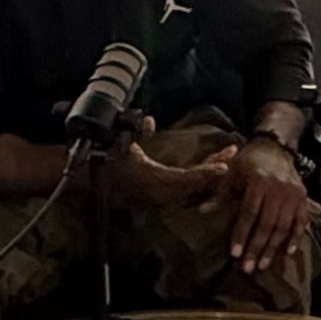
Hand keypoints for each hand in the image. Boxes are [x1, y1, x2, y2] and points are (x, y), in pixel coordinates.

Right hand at [104, 117, 231, 209]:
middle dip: (214, 169)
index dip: (206, 173)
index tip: (224, 165)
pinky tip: (205, 169)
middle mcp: (159, 193)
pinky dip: (197, 181)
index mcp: (153, 179)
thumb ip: (134, 129)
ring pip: (191, 190)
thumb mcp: (118, 140)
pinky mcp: (157, 198)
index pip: (187, 179)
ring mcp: (159, 198)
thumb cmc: (104, 158)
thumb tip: (149, 120)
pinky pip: (183, 192)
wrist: (90, 180)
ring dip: (207, 175)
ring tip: (222, 157)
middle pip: (196, 185)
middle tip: (230, 151)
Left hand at [224, 137, 312, 271]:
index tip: (234, 253)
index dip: (241, 234)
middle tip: (248, 268)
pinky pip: (301, 221)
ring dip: (273, 248)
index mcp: (260, 181)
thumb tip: (202, 211)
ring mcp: (293, 194)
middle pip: (267, 224)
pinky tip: (288, 253)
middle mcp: (279, 188)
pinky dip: (296, 237)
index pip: (249, 213)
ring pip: (283, 226)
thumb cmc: (248, 161)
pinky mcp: (303, 198)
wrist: (274, 148)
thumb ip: (219, 193)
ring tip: (263, 265)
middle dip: (256, 248)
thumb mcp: (231, 171)